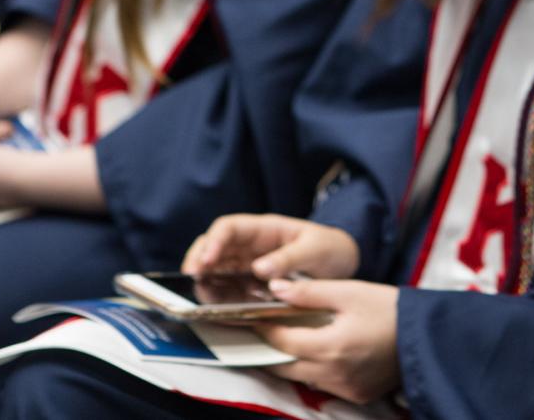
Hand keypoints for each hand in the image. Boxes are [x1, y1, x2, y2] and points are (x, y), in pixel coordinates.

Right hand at [182, 214, 360, 280]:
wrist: (342, 262)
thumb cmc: (329, 249)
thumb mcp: (315, 250)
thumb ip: (290, 258)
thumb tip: (259, 269)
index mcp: (264, 229)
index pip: (229, 227)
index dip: (213, 242)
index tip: (206, 261)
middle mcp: (250, 245)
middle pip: (213, 245)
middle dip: (198, 259)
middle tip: (191, 280)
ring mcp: (248, 263)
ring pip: (215, 266)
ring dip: (204, 279)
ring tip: (199, 295)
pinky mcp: (251, 283)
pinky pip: (228, 286)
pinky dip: (218, 294)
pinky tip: (216, 306)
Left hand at [258, 279, 400, 404]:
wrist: (428, 334)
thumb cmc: (390, 309)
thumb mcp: (349, 292)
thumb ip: (309, 292)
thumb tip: (275, 288)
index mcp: (331, 347)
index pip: (283, 342)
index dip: (265, 330)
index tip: (255, 318)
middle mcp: (335, 375)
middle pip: (286, 368)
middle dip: (271, 351)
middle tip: (263, 332)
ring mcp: (346, 389)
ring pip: (304, 378)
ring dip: (293, 361)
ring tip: (290, 339)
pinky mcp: (358, 395)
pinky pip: (325, 386)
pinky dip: (316, 370)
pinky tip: (320, 352)